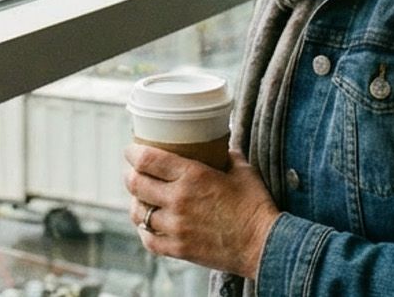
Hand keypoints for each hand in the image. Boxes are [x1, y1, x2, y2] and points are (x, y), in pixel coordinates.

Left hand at [122, 145, 280, 277]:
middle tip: (133, 171)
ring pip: (138, 213)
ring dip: (136, 203)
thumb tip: (219, 144)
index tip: (131, 150)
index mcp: (192, 175)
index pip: (147, 160)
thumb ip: (226, 154)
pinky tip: (150, 224)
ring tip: (141, 199)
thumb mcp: (242, 170)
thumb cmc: (256, 206)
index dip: (133, 152)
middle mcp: (178, 200)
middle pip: (135, 183)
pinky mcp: (178, 249)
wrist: (264, 245)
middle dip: (129, 174)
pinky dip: (145, 230)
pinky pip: (148, 239)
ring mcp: (176, 226)